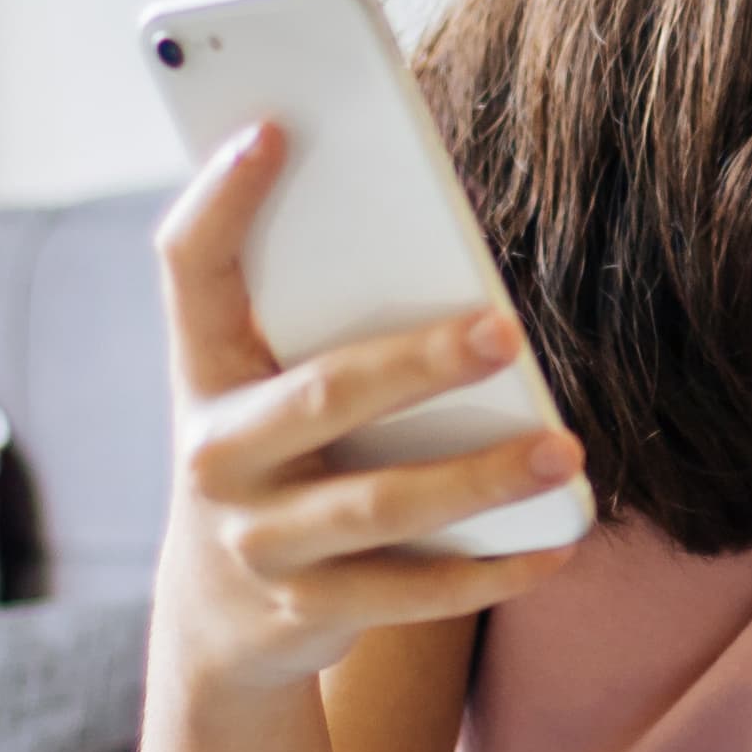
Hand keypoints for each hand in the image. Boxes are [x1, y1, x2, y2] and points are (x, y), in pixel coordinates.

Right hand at [153, 123, 584, 695]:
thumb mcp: (262, 394)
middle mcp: (216, 457)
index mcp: (203, 373)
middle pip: (324, 397)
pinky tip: (555, 546)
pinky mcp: (308, 612)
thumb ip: (318, 329)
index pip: (190, 269)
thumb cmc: (275, 463)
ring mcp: (258, 542)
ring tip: (561, 451)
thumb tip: (449, 257)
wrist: (217, 623)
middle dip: (419, 364)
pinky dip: (491, 571)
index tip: (274, 129)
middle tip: (506, 333)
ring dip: (479, 481)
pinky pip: (412, 593)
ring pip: (381, 507)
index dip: (220, 199)